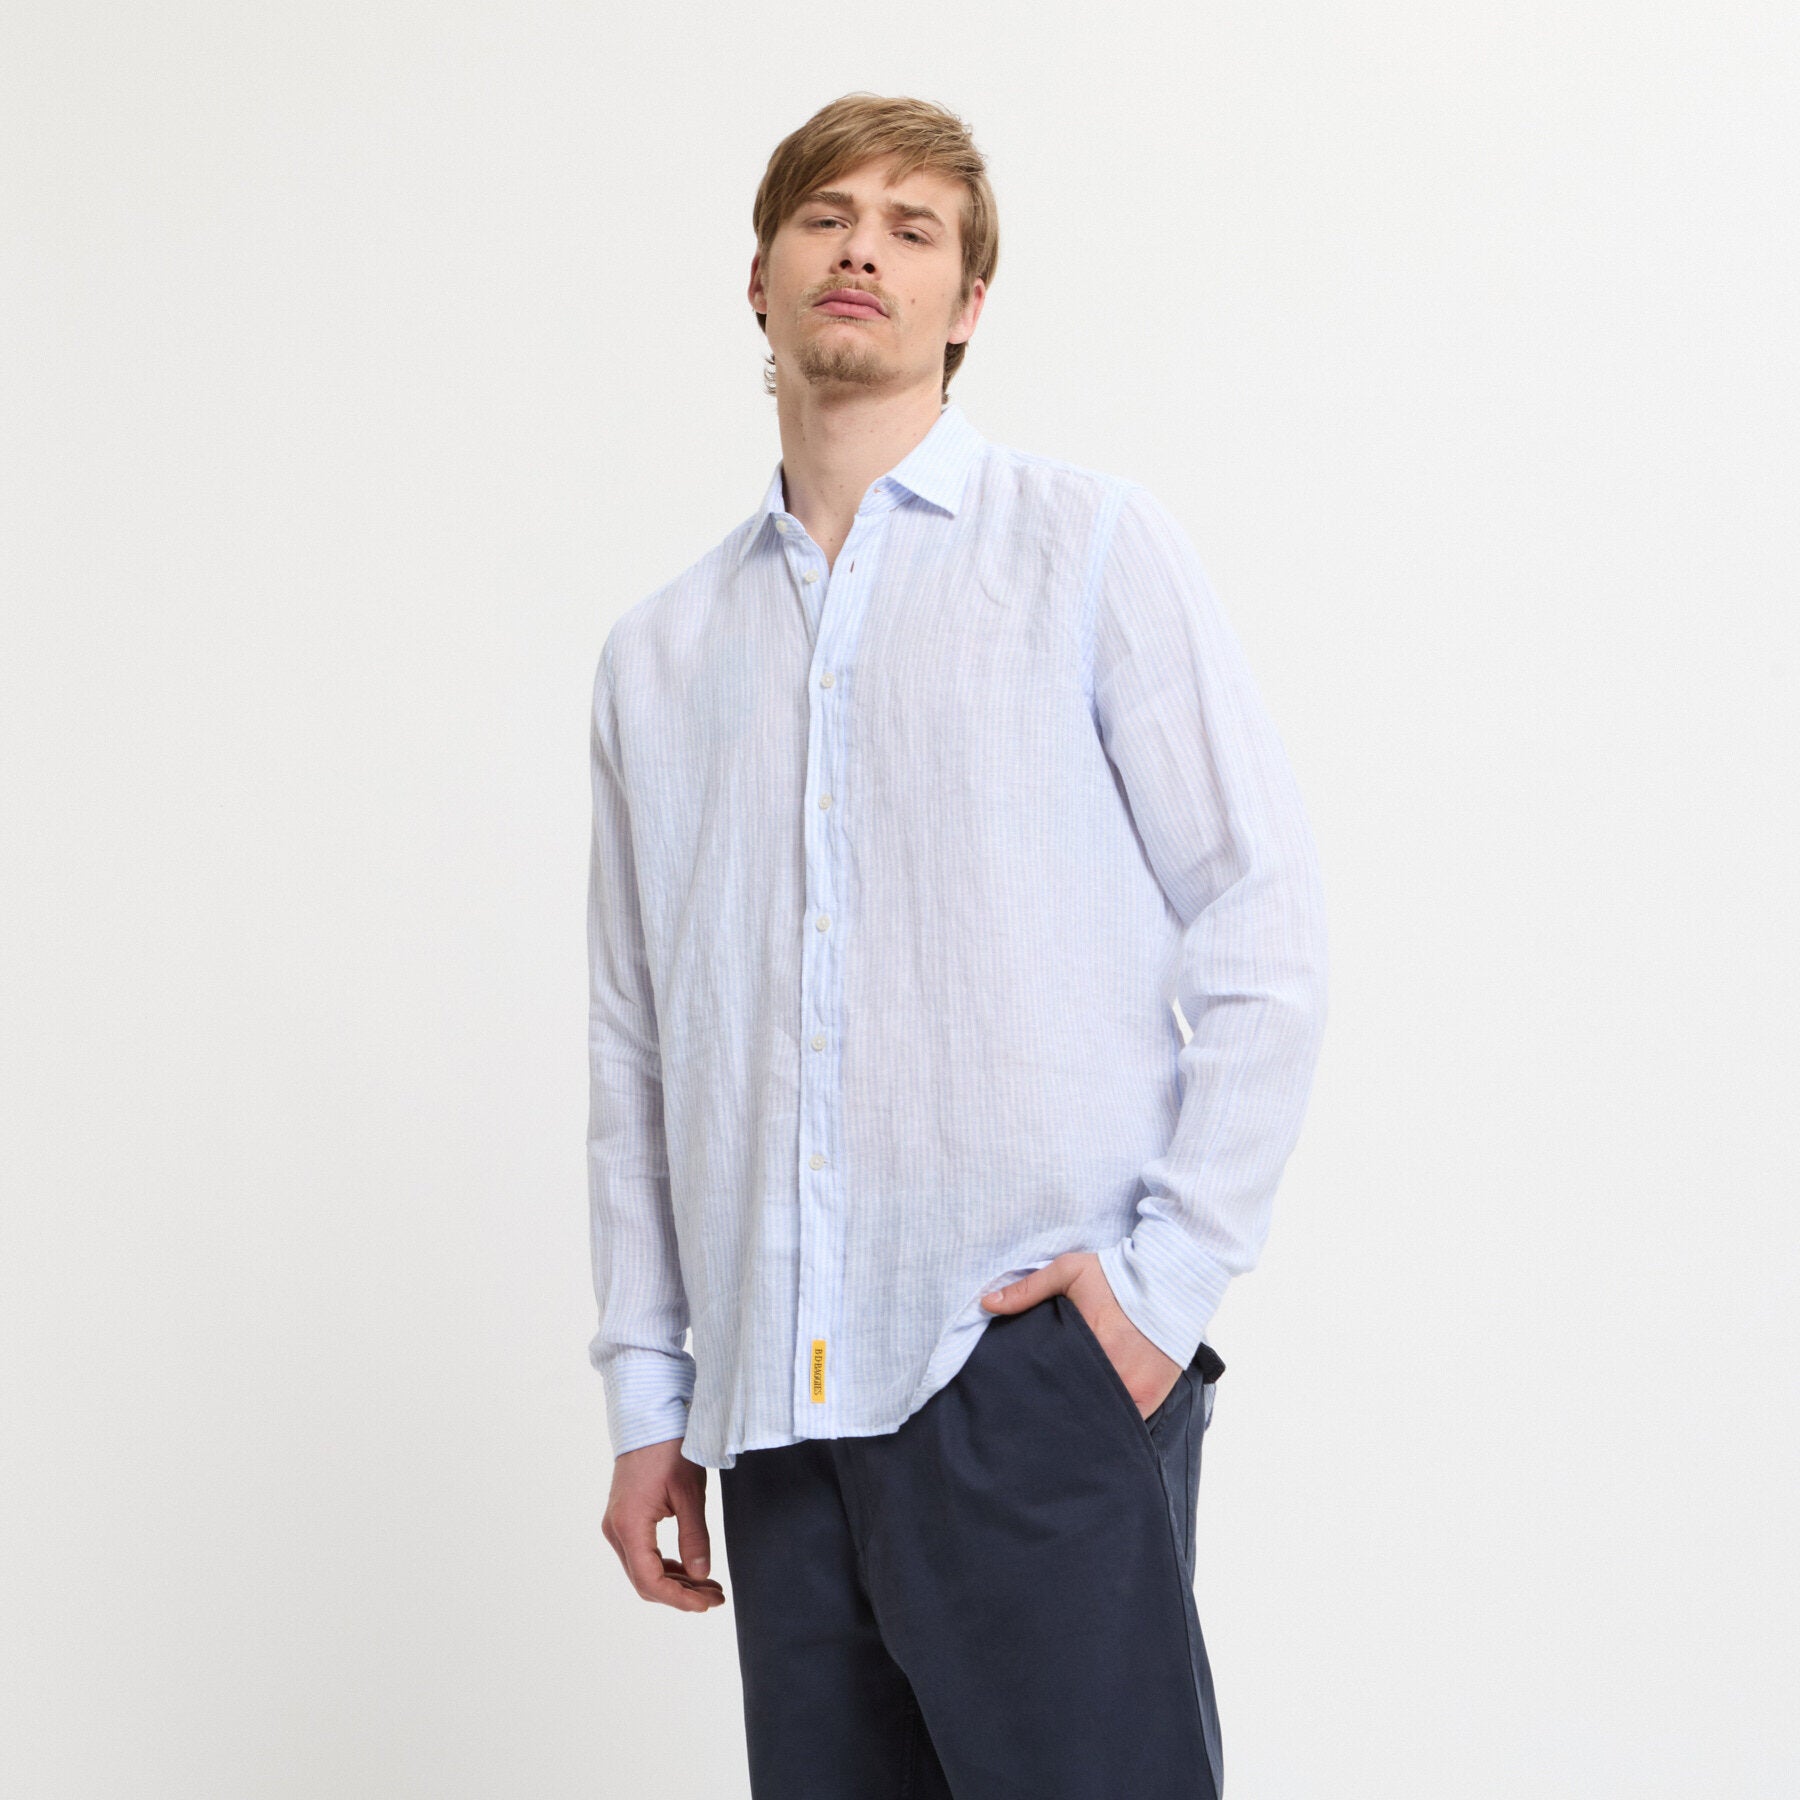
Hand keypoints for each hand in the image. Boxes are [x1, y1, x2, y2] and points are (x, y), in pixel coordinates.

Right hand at [603, 1436, 726, 1611]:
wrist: (649, 1417)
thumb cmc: (670, 1448)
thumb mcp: (690, 1493)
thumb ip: (695, 1536)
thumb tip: (701, 1576)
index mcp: (629, 1525)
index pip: (650, 1580)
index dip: (679, 1599)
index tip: (707, 1604)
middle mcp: (616, 1529)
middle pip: (644, 1580)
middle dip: (681, 1594)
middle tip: (716, 1597)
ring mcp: (617, 1524)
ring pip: (643, 1569)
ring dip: (675, 1581)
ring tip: (710, 1587)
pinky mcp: (624, 1517)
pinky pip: (642, 1553)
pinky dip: (666, 1565)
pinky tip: (691, 1569)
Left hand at [980, 1251, 1184, 1420]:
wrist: (1170, 1280)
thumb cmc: (1116, 1275)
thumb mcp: (1069, 1271)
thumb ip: (1028, 1289)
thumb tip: (986, 1304)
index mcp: (1088, 1347)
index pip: (1052, 1382)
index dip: (1038, 1392)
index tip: (1024, 1396)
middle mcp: (1112, 1377)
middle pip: (1075, 1406)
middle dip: (1058, 1409)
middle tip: (1040, 1411)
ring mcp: (1134, 1392)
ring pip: (1099, 1419)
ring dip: (1085, 1419)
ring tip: (1065, 1422)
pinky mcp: (1152, 1399)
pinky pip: (1126, 1423)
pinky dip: (1111, 1423)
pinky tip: (1095, 1422)